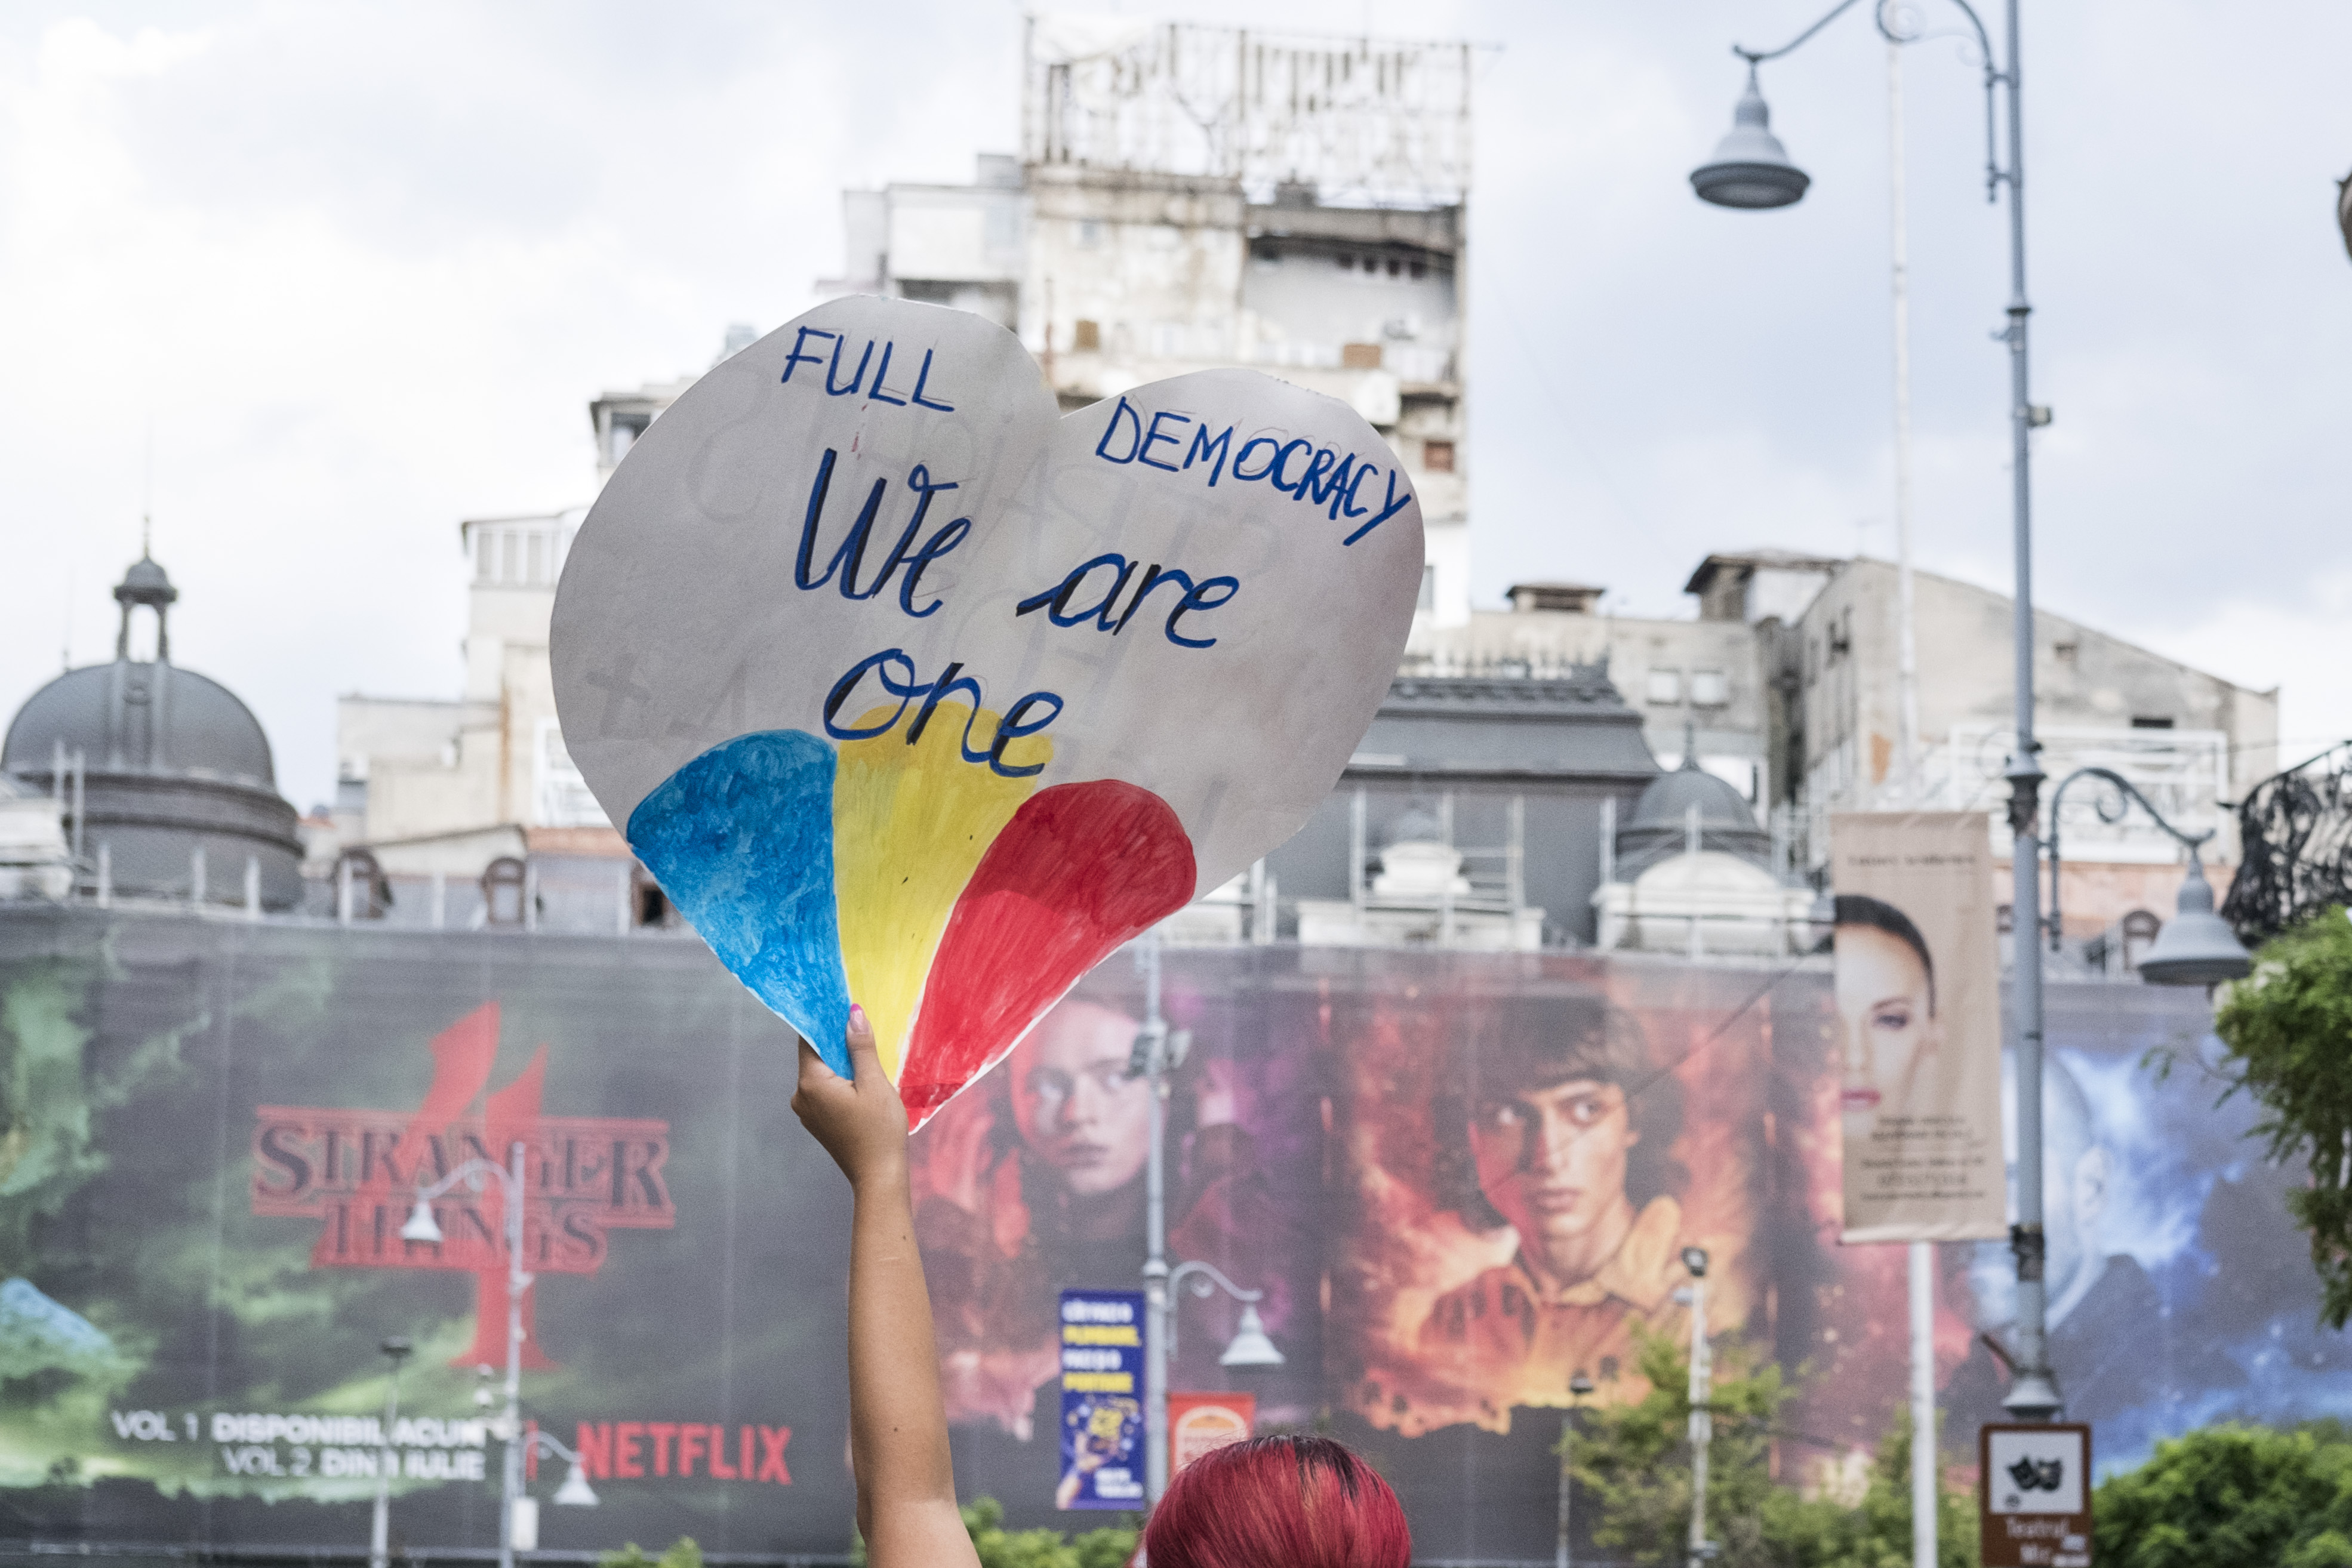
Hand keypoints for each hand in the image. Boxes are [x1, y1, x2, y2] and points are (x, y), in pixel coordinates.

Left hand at [792, 1005, 909, 1190]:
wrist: (879, 1176)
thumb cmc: (879, 1130)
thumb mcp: (874, 1082)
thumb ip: (860, 1047)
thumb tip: (852, 1013)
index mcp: (811, 1083)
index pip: (810, 1040)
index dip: (826, 1021)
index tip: (842, 1005)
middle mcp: (801, 1096)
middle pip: (816, 1056)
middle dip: (838, 1042)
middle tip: (863, 1029)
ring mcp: (807, 1111)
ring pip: (823, 1073)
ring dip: (843, 1063)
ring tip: (868, 1058)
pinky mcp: (818, 1121)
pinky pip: (826, 1090)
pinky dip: (841, 1081)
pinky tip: (863, 1082)